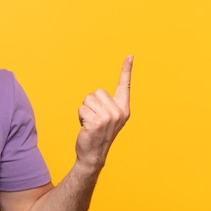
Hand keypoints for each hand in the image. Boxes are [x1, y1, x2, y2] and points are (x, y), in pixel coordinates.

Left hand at [75, 56, 132, 170]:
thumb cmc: (98, 134)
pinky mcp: (97, 122)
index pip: (124, 86)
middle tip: (94, 119)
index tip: (130, 56)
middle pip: (97, 93)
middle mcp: (119, 112)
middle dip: (90, 104)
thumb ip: (107, 105)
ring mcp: (109, 117)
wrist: (94, 154)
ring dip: (85, 111)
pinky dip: (80, 118)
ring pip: (87, 101)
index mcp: (124, 109)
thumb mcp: (108, 118)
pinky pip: (82, 110)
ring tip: (90, 124)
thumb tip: (98, 95)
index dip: (126, 70)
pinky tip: (86, 128)